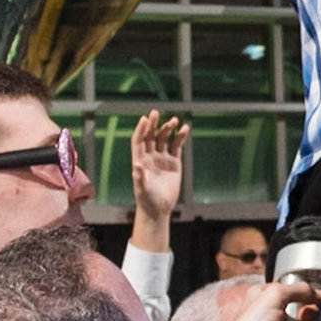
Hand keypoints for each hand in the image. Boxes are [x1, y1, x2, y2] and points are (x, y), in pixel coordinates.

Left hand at [130, 110, 186, 233]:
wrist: (159, 208)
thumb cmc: (147, 200)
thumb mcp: (142, 190)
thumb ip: (140, 178)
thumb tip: (136, 166)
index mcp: (139, 160)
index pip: (138, 141)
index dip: (141, 129)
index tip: (144, 119)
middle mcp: (150, 156)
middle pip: (150, 136)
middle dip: (153, 124)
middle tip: (155, 112)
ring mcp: (162, 158)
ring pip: (164, 138)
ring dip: (168, 128)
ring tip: (174, 120)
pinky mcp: (173, 162)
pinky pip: (176, 146)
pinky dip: (180, 137)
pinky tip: (185, 128)